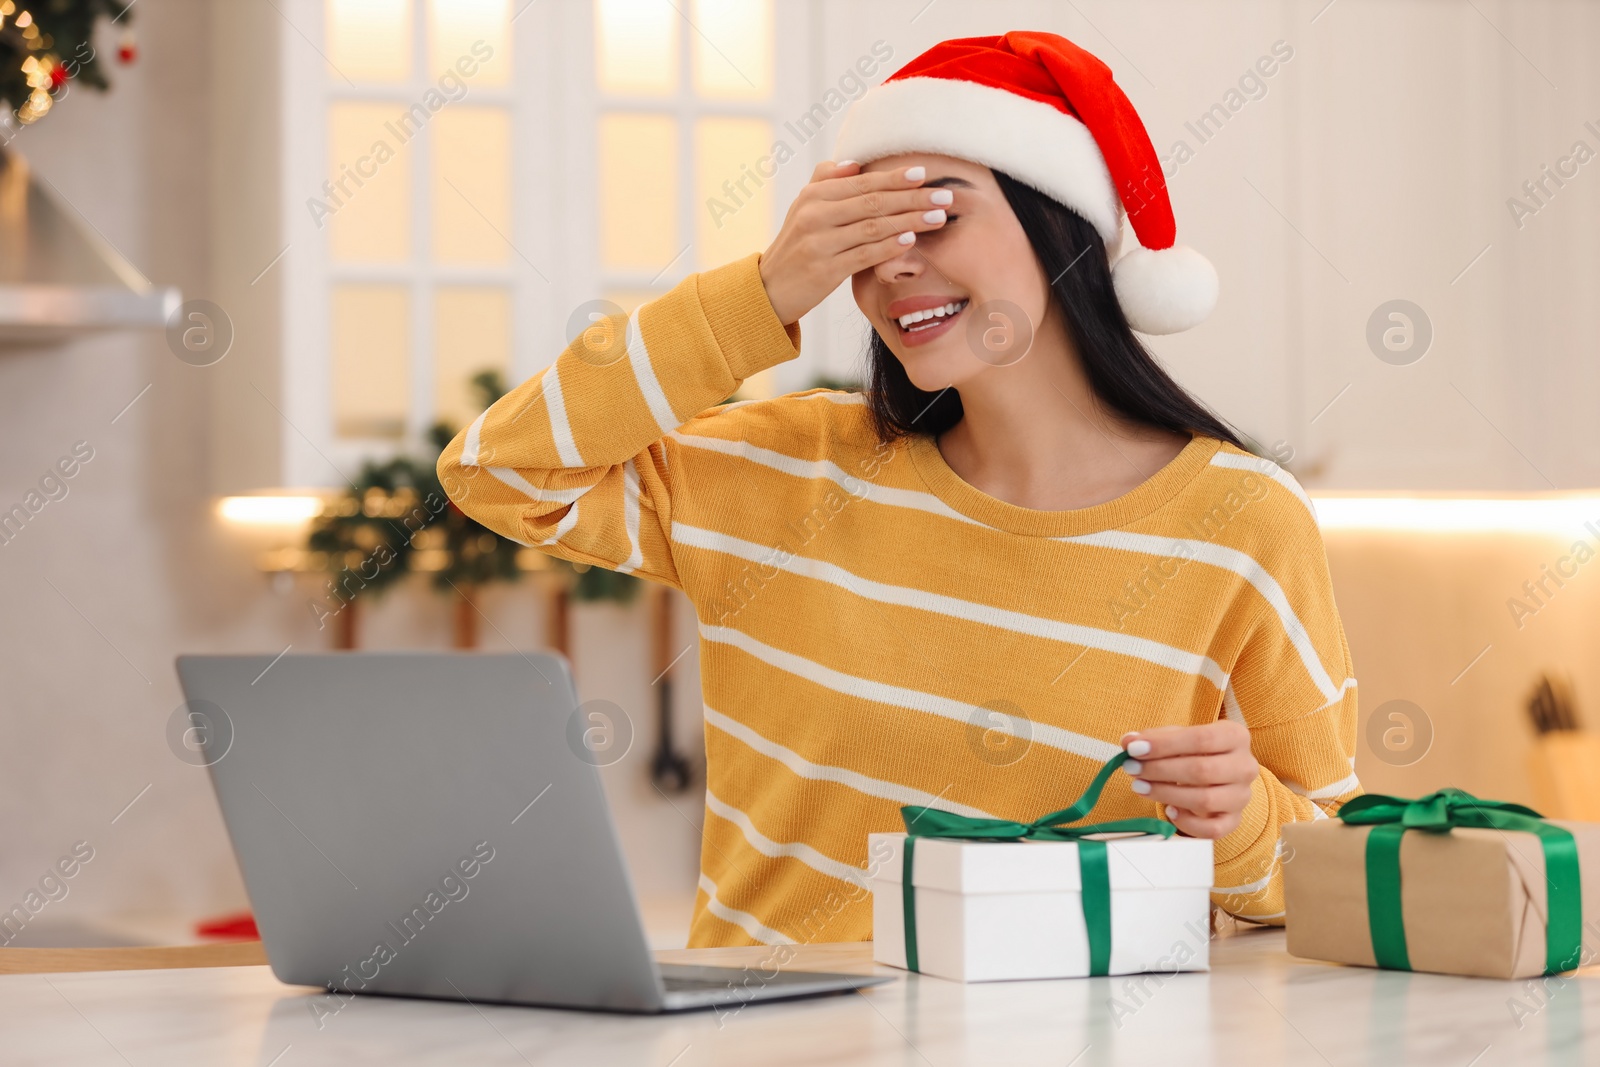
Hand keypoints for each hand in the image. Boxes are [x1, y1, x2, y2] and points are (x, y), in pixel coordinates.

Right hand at [757, 160, 954, 325]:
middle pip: (873, 201)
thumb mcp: (803, 208)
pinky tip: (912, 239)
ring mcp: (819, 243)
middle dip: (912, 197)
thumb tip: (855, 161)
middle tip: (944, 195)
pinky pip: (865, 255)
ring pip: (873, 227)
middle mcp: (814, 215)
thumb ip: (827, 180)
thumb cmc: (796, 246)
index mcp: (813, 196)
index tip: (925, 173)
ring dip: (910, 220)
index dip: (895, 177)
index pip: (862, 182)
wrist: (769, 289)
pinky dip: (890, 246)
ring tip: (938, 216)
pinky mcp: (825, 270)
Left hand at [1119, 721, 1258, 838]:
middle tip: (1132, 768)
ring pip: (1206, 800)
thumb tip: (1128, 741)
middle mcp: (1245, 766)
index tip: (1134, 749)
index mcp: (1235, 736)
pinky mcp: (1235, 820)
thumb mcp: (1178, 737)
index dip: (1165, 745)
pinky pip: (1213, 829)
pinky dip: (1188, 823)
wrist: (1220, 775)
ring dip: (1166, 794)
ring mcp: (1242, 796)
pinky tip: (1168, 811)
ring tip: (1140, 786)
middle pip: (1202, 770)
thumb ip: (1154, 738)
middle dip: (1160, 770)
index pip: (1202, 738)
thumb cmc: (1196, 751)